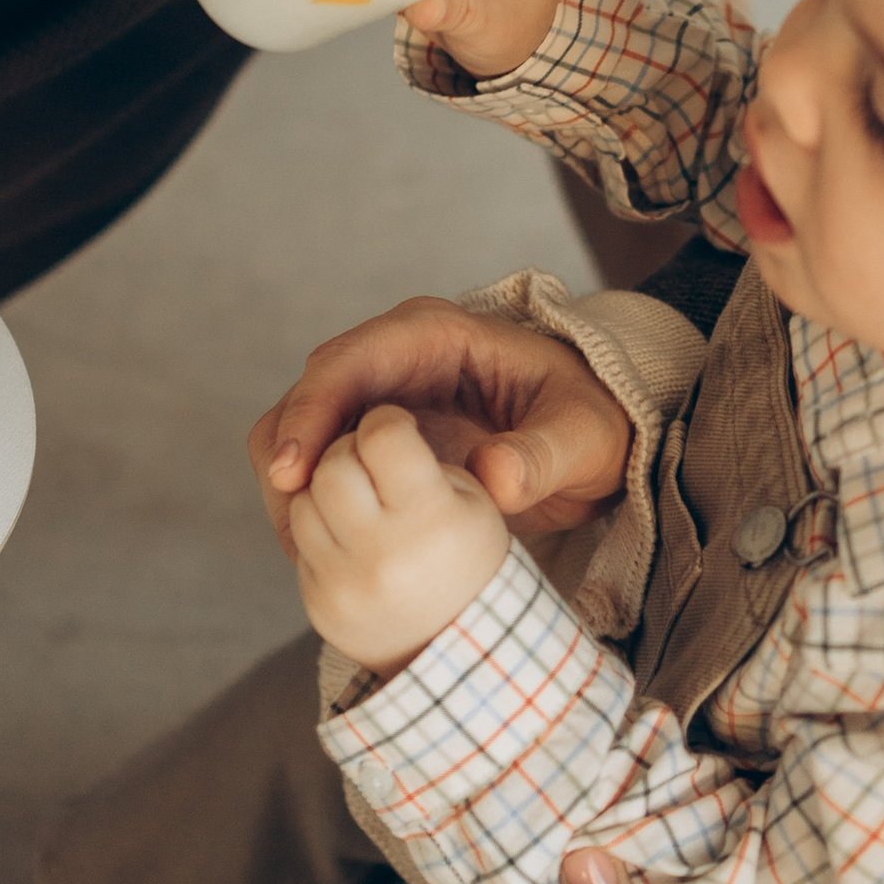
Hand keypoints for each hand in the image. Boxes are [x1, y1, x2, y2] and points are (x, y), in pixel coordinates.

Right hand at [251, 298, 631, 548]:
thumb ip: (543, 455)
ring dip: (292, 482)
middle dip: (288, 453)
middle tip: (290, 524)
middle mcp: (394, 357)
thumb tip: (493, 475)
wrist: (595, 443)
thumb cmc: (591, 424)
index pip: (350, 360)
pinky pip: (325, 462)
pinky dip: (313, 500)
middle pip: (310, 393)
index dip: (311, 412)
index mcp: (435, 335)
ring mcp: (380, 397)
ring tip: (302, 545)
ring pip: (304, 428)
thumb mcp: (584, 439)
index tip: (292, 471)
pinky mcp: (376, 439)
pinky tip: (323, 548)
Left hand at [289, 405, 509, 672]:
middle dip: (349, 450)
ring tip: (363, 499)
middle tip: (373, 462)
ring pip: (302, 497)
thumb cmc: (465, 552)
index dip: (388, 422)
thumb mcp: (471, 497)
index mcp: (431, 519)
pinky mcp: (319, 602)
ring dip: (326, 486)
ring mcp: (345, 583)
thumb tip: (362, 423)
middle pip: (332, 463)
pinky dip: (320, 525)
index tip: (396, 431)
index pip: (382, 436)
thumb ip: (418, 457)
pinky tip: (352, 534)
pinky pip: (297, 539)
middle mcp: (383, 553)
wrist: (458, 643)